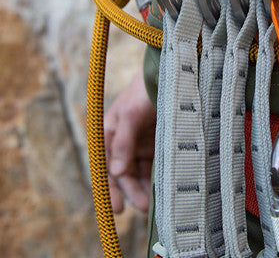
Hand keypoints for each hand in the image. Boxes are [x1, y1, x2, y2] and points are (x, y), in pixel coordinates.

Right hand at [104, 71, 156, 212]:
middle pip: (124, 172)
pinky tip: (164, 188)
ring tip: (154, 203)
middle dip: (131, 190)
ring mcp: (142, 141)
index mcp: (109, 131)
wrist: (172, 70)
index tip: (117, 209)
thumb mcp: (131, 114)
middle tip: (142, 207)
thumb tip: (115, 172)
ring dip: (145, 187)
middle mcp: (124, 140)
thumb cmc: (145, 89)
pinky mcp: (160, 141)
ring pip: (141, 171)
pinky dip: (158, 177)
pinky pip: (156, 164)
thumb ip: (122, 143)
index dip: (110, 188)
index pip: (106, 166)